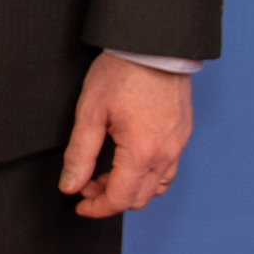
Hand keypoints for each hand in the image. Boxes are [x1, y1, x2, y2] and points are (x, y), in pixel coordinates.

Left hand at [60, 56, 191, 218]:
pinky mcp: (183, 134)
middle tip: (87, 186)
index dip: (96, 208)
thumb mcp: (90, 113)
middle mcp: (166, 153)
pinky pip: (169, 169)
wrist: (154, 44)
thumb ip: (79, 155)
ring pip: (157, 187)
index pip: (119, 198)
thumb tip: (70, 185)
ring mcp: (179, 144)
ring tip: (106, 174)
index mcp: (141, 152)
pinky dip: (148, 176)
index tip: (80, 205)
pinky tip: (130, 162)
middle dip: (110, 200)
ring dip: (131, 189)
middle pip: (139, 198)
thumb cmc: (123, 71)